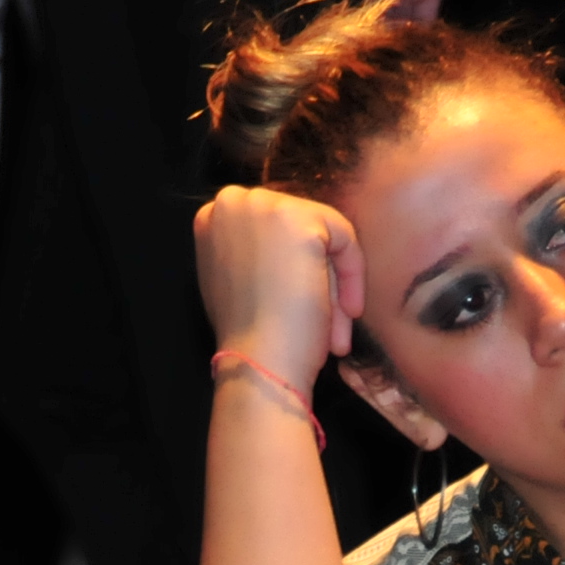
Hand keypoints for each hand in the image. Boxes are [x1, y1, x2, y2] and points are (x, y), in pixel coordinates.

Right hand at [190, 186, 365, 391]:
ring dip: (334, 284)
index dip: (295, 267)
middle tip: (329, 327)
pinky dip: (352, 276)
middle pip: (299, 228)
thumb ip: (258, 252)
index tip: (302, 305)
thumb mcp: (240, 280)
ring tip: (334, 331)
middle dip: (319, 278)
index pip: (273, 228)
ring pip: (324, 233)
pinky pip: (343, 238)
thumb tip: (294, 246)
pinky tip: (346, 312)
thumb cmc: (251, 335)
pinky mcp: (295, 217)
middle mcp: (231, 201)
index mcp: (212, 217)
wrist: (257, 363)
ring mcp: (260, 205)